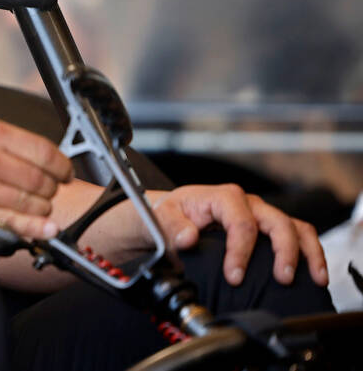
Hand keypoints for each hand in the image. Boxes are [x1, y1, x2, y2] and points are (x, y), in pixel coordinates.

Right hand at [0, 112, 72, 239]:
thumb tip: (29, 150)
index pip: (45, 152)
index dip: (62, 166)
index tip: (64, 172)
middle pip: (43, 181)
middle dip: (53, 189)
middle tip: (50, 191)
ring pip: (31, 204)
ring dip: (42, 208)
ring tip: (37, 207)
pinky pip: (11, 225)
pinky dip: (31, 228)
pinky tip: (40, 227)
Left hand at [150, 184, 328, 286]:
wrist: (173, 214)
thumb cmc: (171, 214)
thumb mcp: (162, 217)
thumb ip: (172, 226)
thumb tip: (188, 237)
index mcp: (222, 198)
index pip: (241, 223)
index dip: (241, 251)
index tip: (234, 276)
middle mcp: (247, 204)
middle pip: (276, 222)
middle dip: (283, 251)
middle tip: (281, 278)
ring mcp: (261, 215)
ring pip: (294, 226)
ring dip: (307, 252)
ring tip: (314, 278)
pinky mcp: (268, 227)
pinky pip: (298, 234)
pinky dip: (310, 252)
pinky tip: (314, 274)